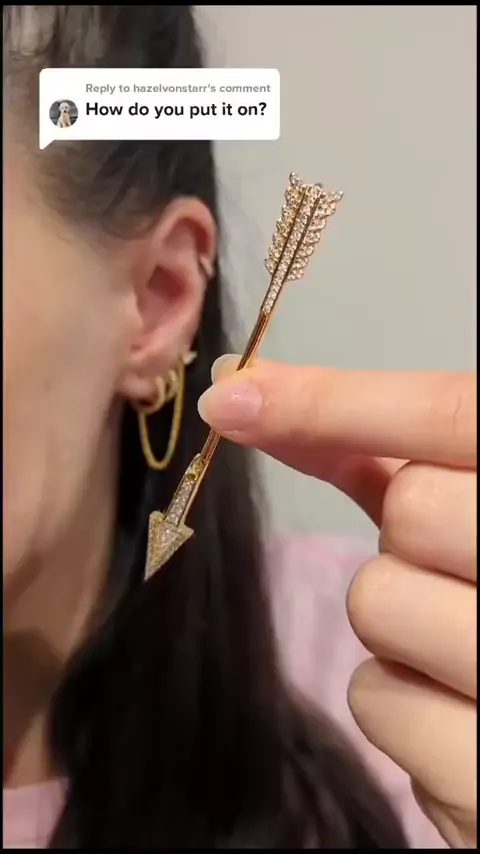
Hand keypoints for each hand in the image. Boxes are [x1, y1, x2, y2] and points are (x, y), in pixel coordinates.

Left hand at [198, 359, 476, 848]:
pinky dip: (397, 701)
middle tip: (458, 567)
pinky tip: (457, 708)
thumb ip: (388, 451)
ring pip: (377, 603)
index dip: (333, 400)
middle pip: (411, 510)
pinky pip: (374, 699)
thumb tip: (252, 390)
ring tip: (462, 646)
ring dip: (397, 621)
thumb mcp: (470, 512)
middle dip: (408, 534)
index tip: (229, 394)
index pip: (450, 413)